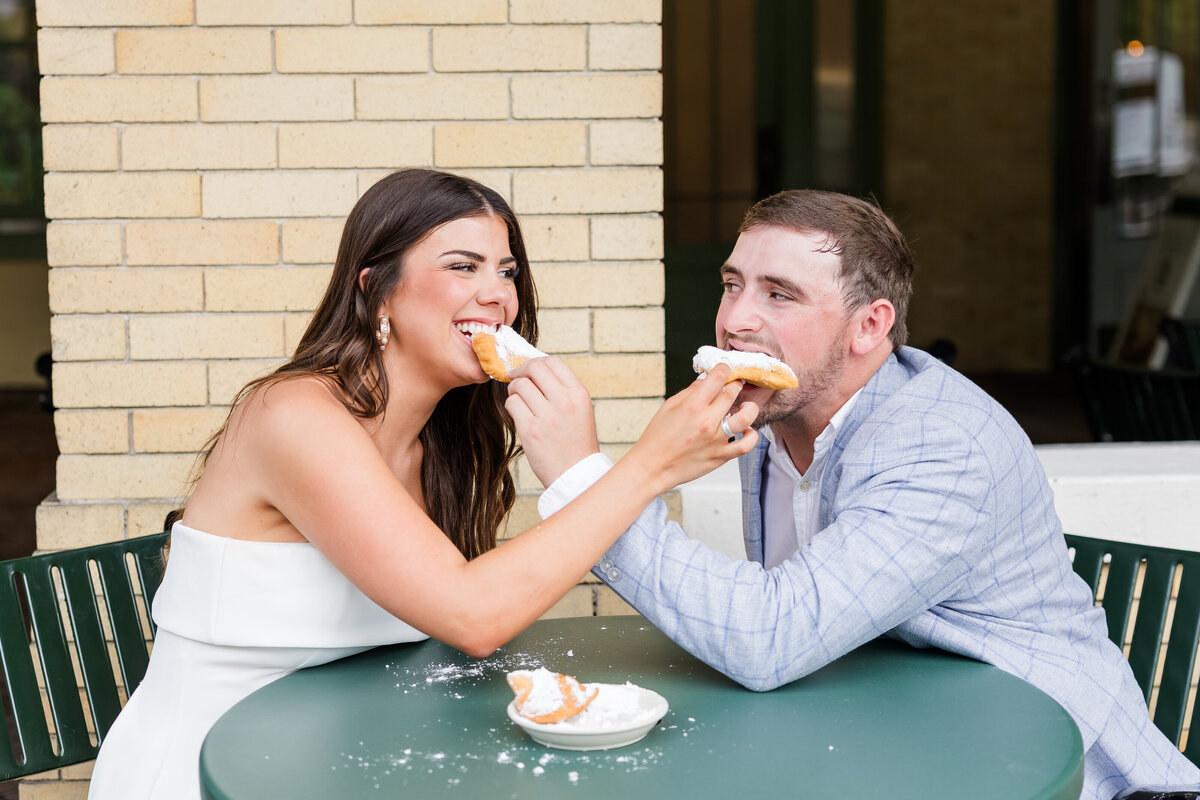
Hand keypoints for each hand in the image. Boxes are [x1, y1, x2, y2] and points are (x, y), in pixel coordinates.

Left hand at [505, 357, 598, 485]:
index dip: (536, 362)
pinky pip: (512, 403)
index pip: (553, 361)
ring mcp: (548, 416)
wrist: (576, 474)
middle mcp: (565, 401)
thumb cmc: (576, 442)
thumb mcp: (580, 410)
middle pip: (534, 368)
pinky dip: (512, 406)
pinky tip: (519, 415)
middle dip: (521, 371)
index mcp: (579, 394)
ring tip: (520, 402)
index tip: (529, 371)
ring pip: (520, 385)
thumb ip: (562, 389)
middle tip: (516, 379)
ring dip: (514, 390)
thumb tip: (535, 369)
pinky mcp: (531, 430)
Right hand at [625, 364, 758, 492]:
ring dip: (749, 407)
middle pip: (732, 393)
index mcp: (692, 405)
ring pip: (746, 417)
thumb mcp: (669, 406)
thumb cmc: (658, 437)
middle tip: (733, 384)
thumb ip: (691, 392)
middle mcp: (707, 421)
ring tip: (745, 406)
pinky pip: (745, 446)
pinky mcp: (720, 456)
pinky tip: (746, 430)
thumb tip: (707, 380)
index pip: (718, 377)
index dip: (724, 369)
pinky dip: (751, 436)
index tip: (724, 370)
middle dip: (735, 384)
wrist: (653, 466)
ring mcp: (716, 439)